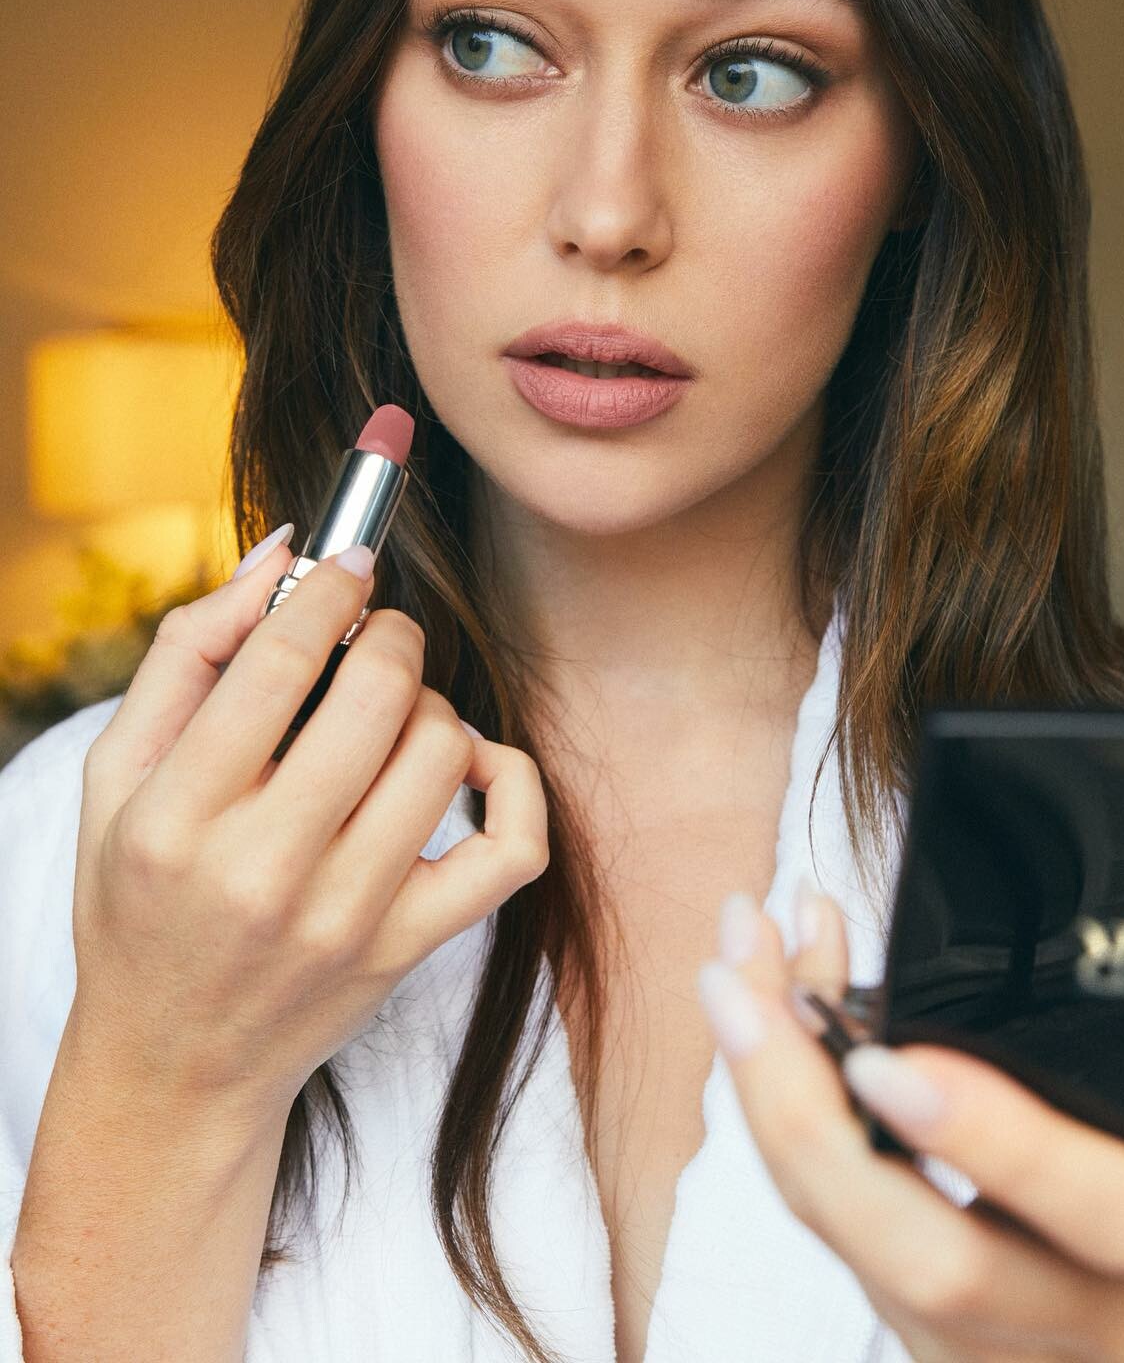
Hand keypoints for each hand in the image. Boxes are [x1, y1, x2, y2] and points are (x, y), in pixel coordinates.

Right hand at [67, 531, 548, 1124]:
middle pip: (377, 696)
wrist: (175, 1063)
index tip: (347, 564)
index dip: (329, 590)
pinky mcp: (411, 947)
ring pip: (444, 751)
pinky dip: (513, 781)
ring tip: (392, 714)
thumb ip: (186, 654)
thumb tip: (284, 553)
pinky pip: (513, 846)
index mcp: (175, 822)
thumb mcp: (115, 779)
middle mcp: (264, 874)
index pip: (276, 665)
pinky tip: (472, 764)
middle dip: (390, 635)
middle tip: (374, 634)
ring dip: (431, 704)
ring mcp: (349, 917)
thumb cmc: (141, 899)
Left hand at [697, 887, 1123, 1362]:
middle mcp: (1088, 1316)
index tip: (890, 1051)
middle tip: (742, 989)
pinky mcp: (916, 1328)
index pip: (1098, 1216)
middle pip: (922, 1257)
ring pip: (849, 1241)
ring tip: (731, 961)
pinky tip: (760, 999)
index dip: (992, 1140)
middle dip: (808, 1120)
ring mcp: (986, 1341)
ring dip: (766, 1093)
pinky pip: (828, 1218)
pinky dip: (779, 1104)